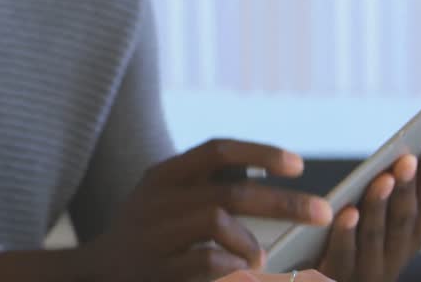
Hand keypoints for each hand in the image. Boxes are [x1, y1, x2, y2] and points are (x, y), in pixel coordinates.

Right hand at [80, 139, 332, 281]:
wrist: (98, 272)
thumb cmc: (149, 233)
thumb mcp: (166, 198)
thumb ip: (206, 184)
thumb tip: (268, 171)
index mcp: (164, 174)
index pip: (217, 150)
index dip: (260, 153)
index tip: (298, 165)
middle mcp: (158, 199)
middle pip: (231, 191)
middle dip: (283, 202)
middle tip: (322, 212)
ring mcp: (155, 234)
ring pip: (217, 220)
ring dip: (251, 241)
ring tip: (262, 258)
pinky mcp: (157, 268)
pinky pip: (205, 261)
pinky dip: (232, 265)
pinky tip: (241, 271)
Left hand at [317, 141, 420, 281]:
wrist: (322, 281)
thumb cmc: (349, 246)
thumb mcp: (375, 223)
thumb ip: (387, 196)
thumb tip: (403, 153)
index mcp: (407, 240)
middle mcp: (394, 258)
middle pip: (403, 220)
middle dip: (406, 188)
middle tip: (407, 159)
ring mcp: (366, 271)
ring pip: (376, 236)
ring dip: (380, 205)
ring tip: (383, 179)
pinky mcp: (335, 277)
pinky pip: (343, 254)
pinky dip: (347, 233)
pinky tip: (347, 213)